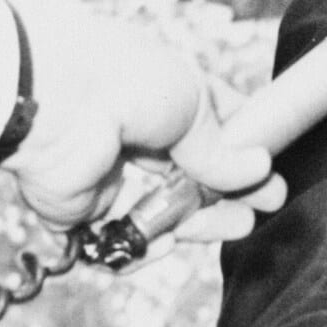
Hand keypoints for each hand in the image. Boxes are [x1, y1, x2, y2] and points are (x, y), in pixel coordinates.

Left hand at [0, 0, 284, 235]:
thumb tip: (256, 171)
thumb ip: (222, 147)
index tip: (271, 176)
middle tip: (260, 209)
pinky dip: (147, 246)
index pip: (220, 129)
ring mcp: (115, 174)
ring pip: (167, 211)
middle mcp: (145, 137)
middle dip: (231, 196)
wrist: (55, 100)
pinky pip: (124, 239)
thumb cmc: (130, 80)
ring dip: (198, 222)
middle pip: (198, 177)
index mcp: (171, 100)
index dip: (248, 154)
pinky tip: (169, 239)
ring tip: (223, 225)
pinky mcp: (84, 209)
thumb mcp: (195, 102)